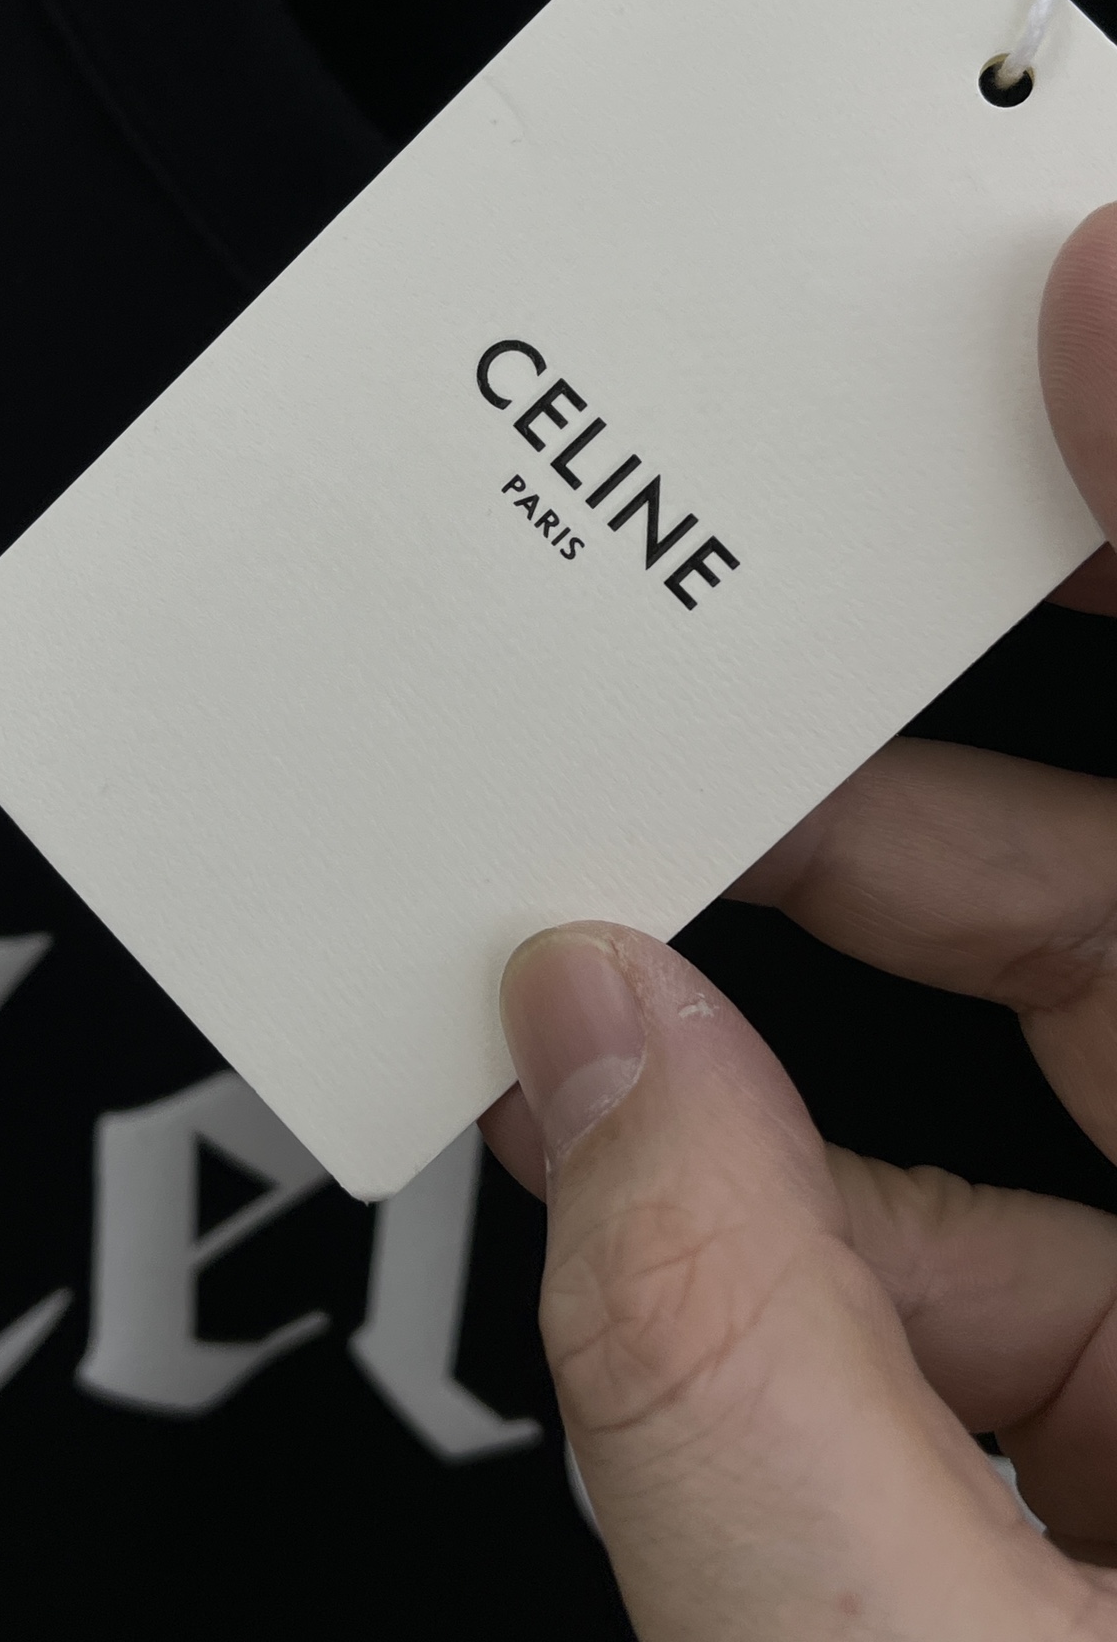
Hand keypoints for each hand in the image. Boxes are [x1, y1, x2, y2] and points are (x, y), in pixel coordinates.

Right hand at [480, 203, 1116, 1638]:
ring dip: (840, 988)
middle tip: (739, 642)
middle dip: (920, 767)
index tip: (1069, 289)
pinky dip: (838, 1207)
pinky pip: (1034, 1236)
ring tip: (611, 946)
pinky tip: (673, 1222)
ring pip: (1089, 1036)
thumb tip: (583, 1031)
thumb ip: (721, 1359)